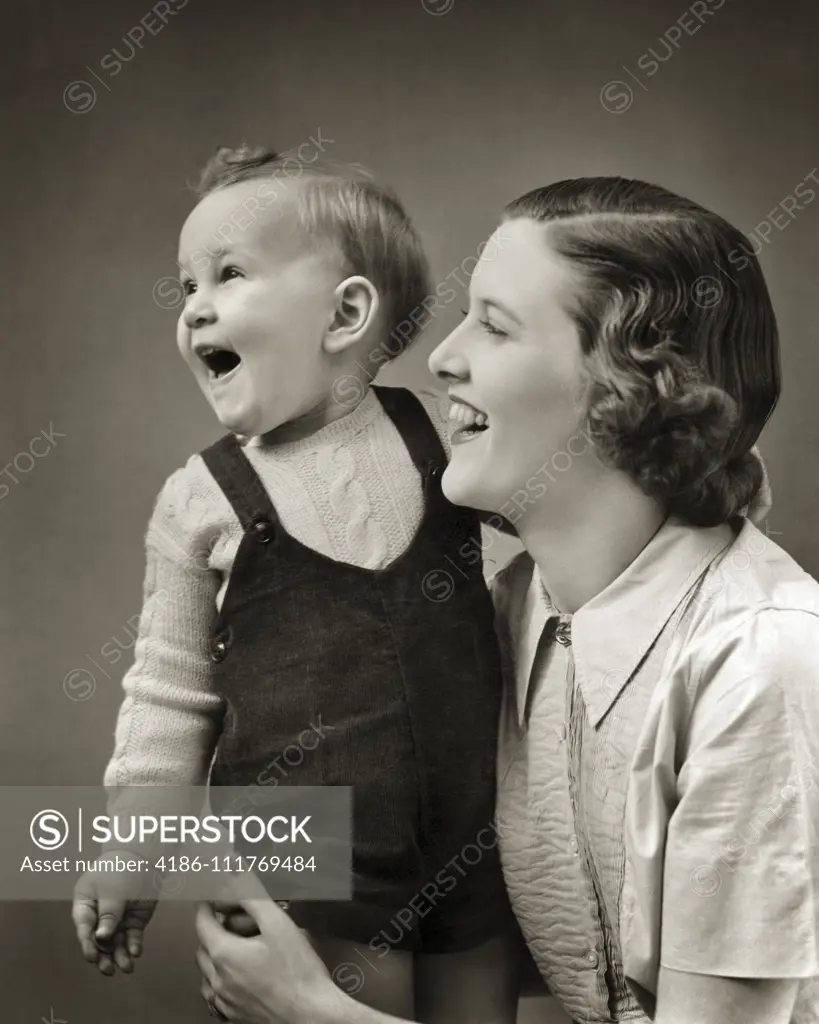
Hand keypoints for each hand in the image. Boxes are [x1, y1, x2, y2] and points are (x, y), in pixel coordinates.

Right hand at [72, 857, 156, 975]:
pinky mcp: (134, 922)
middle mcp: (99, 917)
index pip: (85, 928)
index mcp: (85, 905)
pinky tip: (136, 952)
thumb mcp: (111, 889)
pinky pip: (132, 938)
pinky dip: (133, 946)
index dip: (87, 944)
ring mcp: (117, 921)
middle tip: (109, 969)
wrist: (144, 858)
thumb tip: (102, 938)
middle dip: (104, 956)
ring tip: (127, 967)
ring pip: (116, 944)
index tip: (92, 957)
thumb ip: (108, 914)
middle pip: (99, 941)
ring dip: (120, 956)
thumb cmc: (120, 869)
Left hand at [196, 884, 337, 1023]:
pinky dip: (221, 982)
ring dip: (215, 958)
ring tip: (238, 949)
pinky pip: (216, 997)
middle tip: (232, 921)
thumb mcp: (278, 923)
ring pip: (207, 975)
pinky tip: (240, 977)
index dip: (205, 906)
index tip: (211, 896)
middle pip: (203, 949)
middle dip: (213, 931)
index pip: (202, 923)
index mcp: (224, 955)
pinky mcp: (234, 1017)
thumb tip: (234, 869)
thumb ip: (251, 894)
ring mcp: (225, 1003)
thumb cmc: (298, 971)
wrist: (311, 1015)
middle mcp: (218, 980)